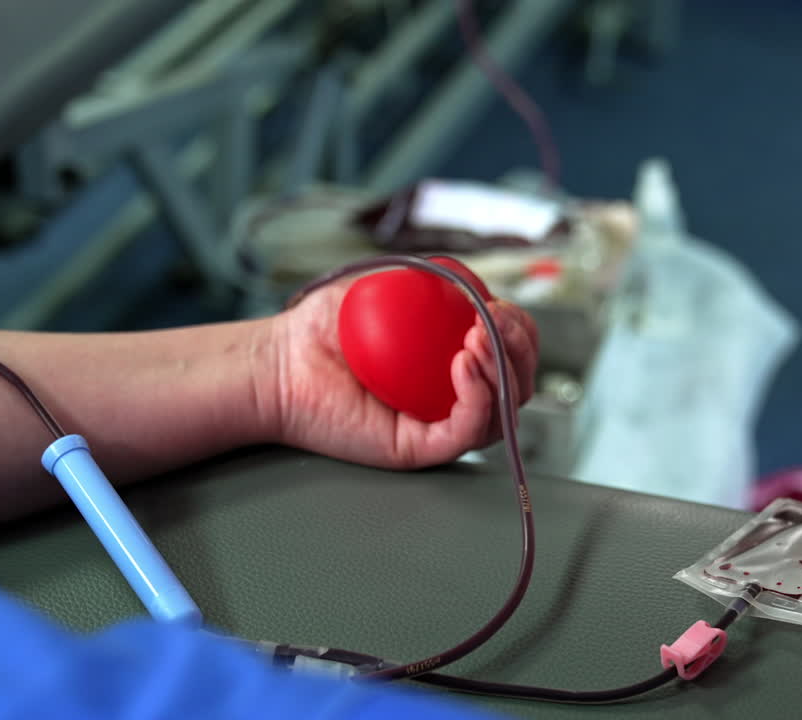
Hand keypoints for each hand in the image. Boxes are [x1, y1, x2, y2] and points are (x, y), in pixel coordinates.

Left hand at [266, 279, 538, 469]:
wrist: (279, 363)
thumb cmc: (324, 329)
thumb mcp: (388, 288)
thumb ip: (432, 283)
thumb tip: (474, 280)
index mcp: (452, 363)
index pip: (511, 353)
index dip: (519, 330)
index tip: (498, 305)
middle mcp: (452, 398)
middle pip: (518, 385)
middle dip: (521, 349)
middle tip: (496, 322)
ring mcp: (438, 426)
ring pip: (503, 412)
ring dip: (503, 371)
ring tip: (477, 339)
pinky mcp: (420, 449)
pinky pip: (467, 432)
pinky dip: (478, 397)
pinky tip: (462, 364)